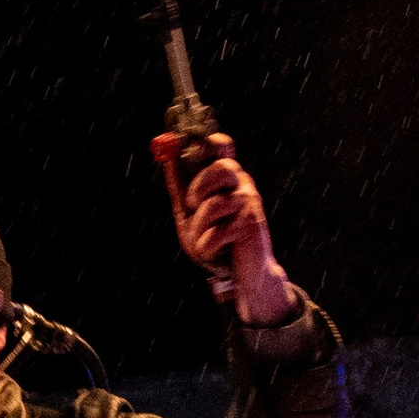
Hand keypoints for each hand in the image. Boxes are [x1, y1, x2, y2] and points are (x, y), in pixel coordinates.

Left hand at [151, 126, 295, 326]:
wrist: (239, 275)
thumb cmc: (215, 241)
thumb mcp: (189, 214)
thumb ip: (179, 188)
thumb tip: (167, 159)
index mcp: (226, 178)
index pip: (221, 145)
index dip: (204, 142)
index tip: (186, 151)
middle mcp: (241, 185)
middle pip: (222, 166)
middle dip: (200, 187)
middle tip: (192, 205)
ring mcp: (248, 204)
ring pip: (214, 203)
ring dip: (200, 227)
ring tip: (205, 239)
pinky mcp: (251, 225)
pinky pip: (217, 233)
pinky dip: (208, 247)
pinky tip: (217, 251)